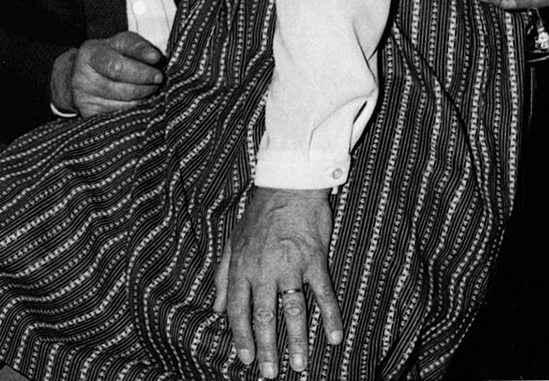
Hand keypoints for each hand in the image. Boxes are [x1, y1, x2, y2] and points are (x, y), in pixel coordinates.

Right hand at [50, 31, 166, 115]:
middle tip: (156, 83)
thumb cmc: (108, 54)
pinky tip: (135, 100)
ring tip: (146, 90)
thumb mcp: (121, 43)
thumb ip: (139, 47)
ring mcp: (83, 99)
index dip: (141, 73)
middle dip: (147, 88)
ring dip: (143, 99)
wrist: (82, 72)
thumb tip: (155, 58)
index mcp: (89, 54)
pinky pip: (121, 117)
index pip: (116, 67)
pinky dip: (134, 110)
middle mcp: (81, 78)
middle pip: (125, 90)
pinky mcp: (89, 115)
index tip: (158, 75)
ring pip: (126, 106)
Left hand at [213, 186, 343, 376]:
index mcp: (241, 266)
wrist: (286, 186)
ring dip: (298, 340)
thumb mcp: (231, 242)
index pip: (237, 308)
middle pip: (264, 316)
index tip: (244, 358)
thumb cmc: (258, 215)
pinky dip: (330, 316)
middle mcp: (263, 269)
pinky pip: (323, 294)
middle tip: (269, 372)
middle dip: (266, 347)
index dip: (240, 335)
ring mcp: (289, 265)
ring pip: (293, 310)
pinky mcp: (314, 260)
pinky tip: (334, 337)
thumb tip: (214, 308)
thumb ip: (221, 276)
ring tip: (300, 365)